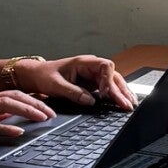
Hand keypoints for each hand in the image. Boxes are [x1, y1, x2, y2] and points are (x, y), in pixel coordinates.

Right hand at [0, 88, 55, 146]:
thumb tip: (8, 120)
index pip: (14, 93)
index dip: (33, 98)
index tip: (48, 103)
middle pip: (15, 96)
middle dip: (36, 103)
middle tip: (52, 113)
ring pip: (6, 105)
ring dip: (26, 110)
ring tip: (41, 118)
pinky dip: (5, 128)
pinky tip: (17, 133)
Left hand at [16, 55, 135, 111]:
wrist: (37, 75)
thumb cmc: (45, 76)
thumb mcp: (56, 85)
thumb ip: (73, 93)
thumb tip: (90, 101)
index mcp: (83, 62)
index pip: (105, 66)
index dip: (108, 79)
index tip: (106, 93)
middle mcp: (91, 67)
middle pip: (113, 75)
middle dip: (120, 90)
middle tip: (127, 105)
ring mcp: (93, 75)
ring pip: (113, 81)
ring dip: (122, 93)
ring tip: (130, 104)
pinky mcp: (93, 83)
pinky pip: (108, 88)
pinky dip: (116, 95)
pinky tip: (123, 102)